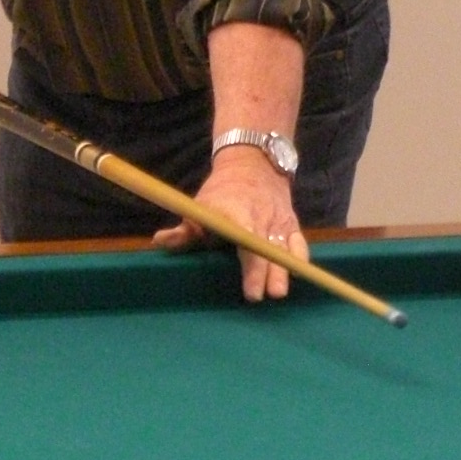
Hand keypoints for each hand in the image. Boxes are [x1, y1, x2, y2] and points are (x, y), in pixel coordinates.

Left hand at [153, 147, 307, 301]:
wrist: (254, 164)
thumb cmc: (221, 193)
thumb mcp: (200, 206)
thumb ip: (184, 229)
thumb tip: (160, 241)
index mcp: (235, 212)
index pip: (244, 236)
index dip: (248, 262)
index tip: (248, 285)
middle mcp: (260, 217)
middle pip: (266, 247)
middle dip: (267, 271)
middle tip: (266, 295)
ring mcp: (278, 221)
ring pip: (285, 247)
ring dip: (286, 269)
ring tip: (279, 292)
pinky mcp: (292, 224)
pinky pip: (299, 242)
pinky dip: (300, 258)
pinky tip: (299, 275)